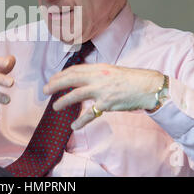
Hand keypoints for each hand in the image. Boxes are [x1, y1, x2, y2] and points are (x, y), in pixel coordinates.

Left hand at [43, 63, 163, 129]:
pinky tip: (74, 125)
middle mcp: (98, 77)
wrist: (148, 86)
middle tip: (45, 90)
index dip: (61, 75)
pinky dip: (81, 120)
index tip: (52, 79)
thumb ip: (96, 74)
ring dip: (63, 101)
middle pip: (71, 79)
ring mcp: (102, 90)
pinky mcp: (107, 103)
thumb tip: (82, 78)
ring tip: (55, 107)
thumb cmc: (131, 79)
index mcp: (98, 68)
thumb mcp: (111, 71)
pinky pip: (90, 113)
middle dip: (56, 84)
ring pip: (76, 95)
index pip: (74, 70)